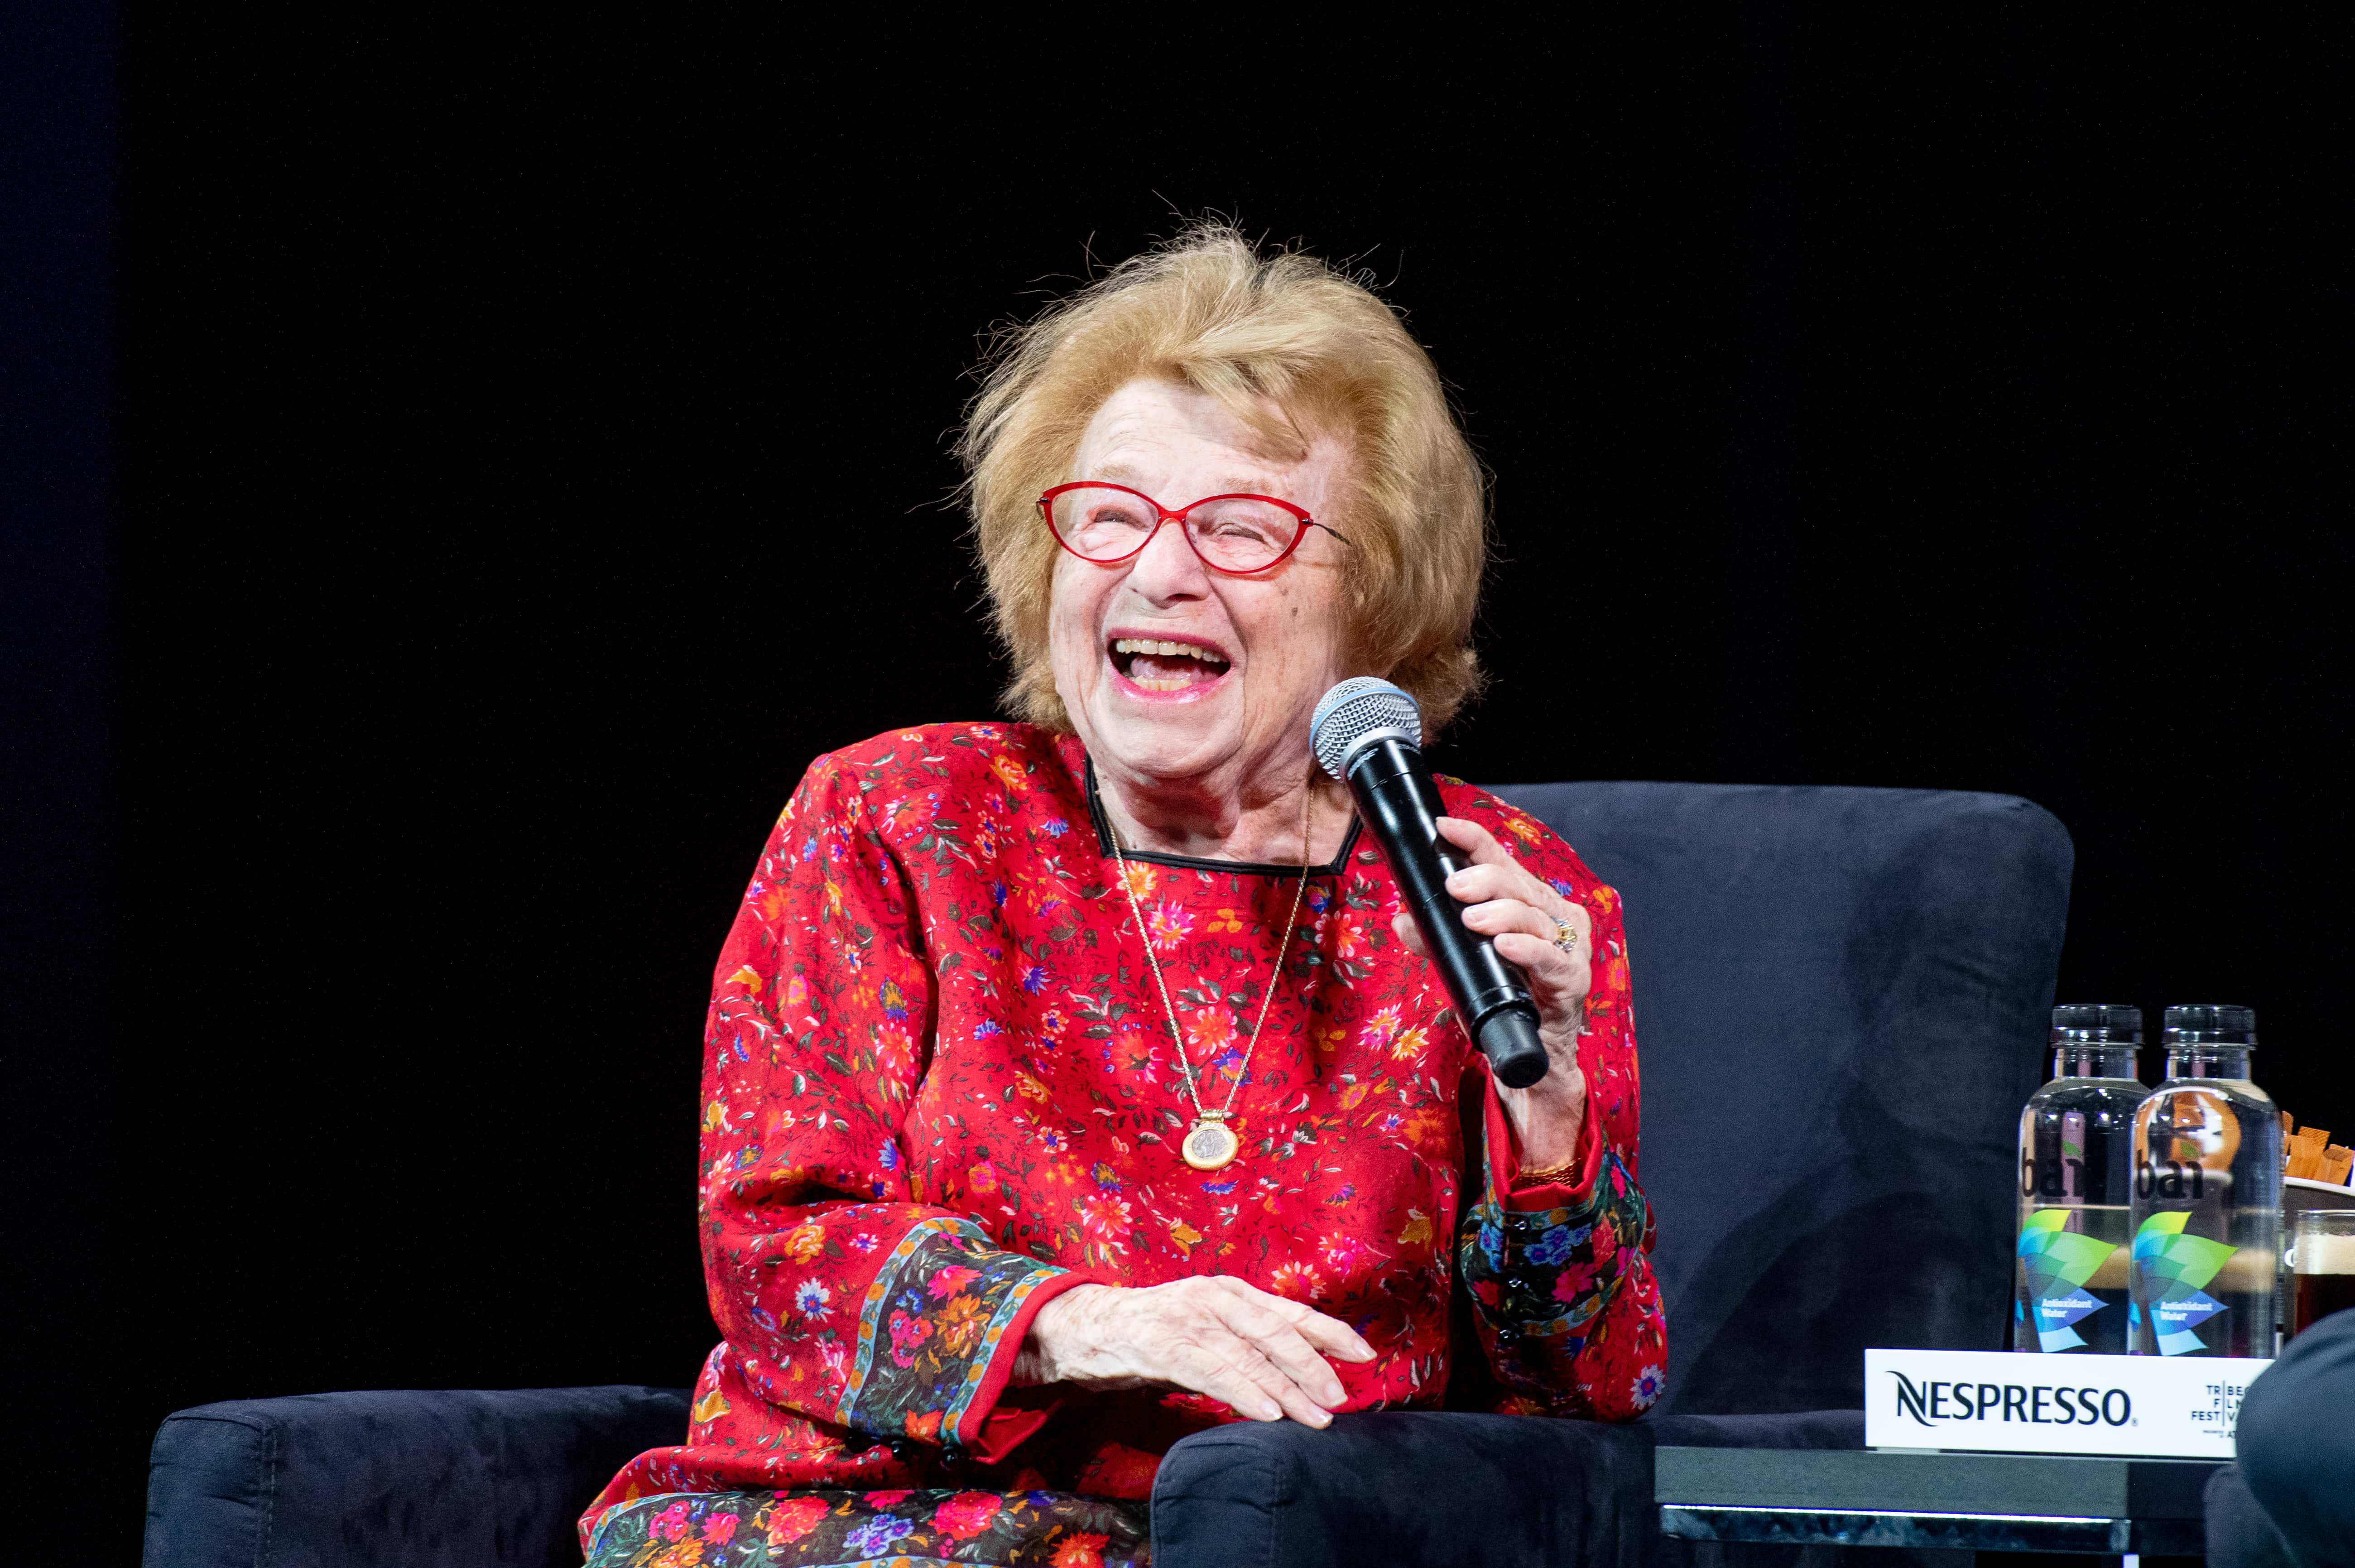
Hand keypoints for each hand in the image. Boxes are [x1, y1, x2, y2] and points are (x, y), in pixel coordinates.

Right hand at [1012, 1277, 1376, 1427]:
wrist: (1083, 1326)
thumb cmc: (1151, 1333)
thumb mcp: (1206, 1331)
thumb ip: (1245, 1346)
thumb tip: (1296, 1375)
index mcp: (1229, 1292)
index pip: (1289, 1310)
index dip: (1330, 1331)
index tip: (1365, 1354)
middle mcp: (1212, 1296)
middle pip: (1275, 1331)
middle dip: (1313, 1366)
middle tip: (1340, 1398)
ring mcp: (1186, 1315)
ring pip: (1247, 1352)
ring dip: (1285, 1388)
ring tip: (1314, 1416)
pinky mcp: (1159, 1341)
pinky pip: (1209, 1368)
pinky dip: (1241, 1390)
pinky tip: (1265, 1412)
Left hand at [1391, 815, 1590, 1172]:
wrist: (1532, 1051)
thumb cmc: (1504, 994)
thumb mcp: (1463, 960)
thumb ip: (1436, 938)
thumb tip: (1403, 920)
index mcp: (1530, 900)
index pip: (1502, 860)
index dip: (1474, 840)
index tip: (1443, 829)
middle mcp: (1554, 915)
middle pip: (1520, 884)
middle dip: (1485, 879)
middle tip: (1455, 887)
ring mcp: (1569, 946)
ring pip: (1535, 917)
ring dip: (1502, 914)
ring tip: (1472, 920)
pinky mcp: (1573, 979)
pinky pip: (1551, 959)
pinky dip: (1527, 950)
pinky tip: (1504, 947)